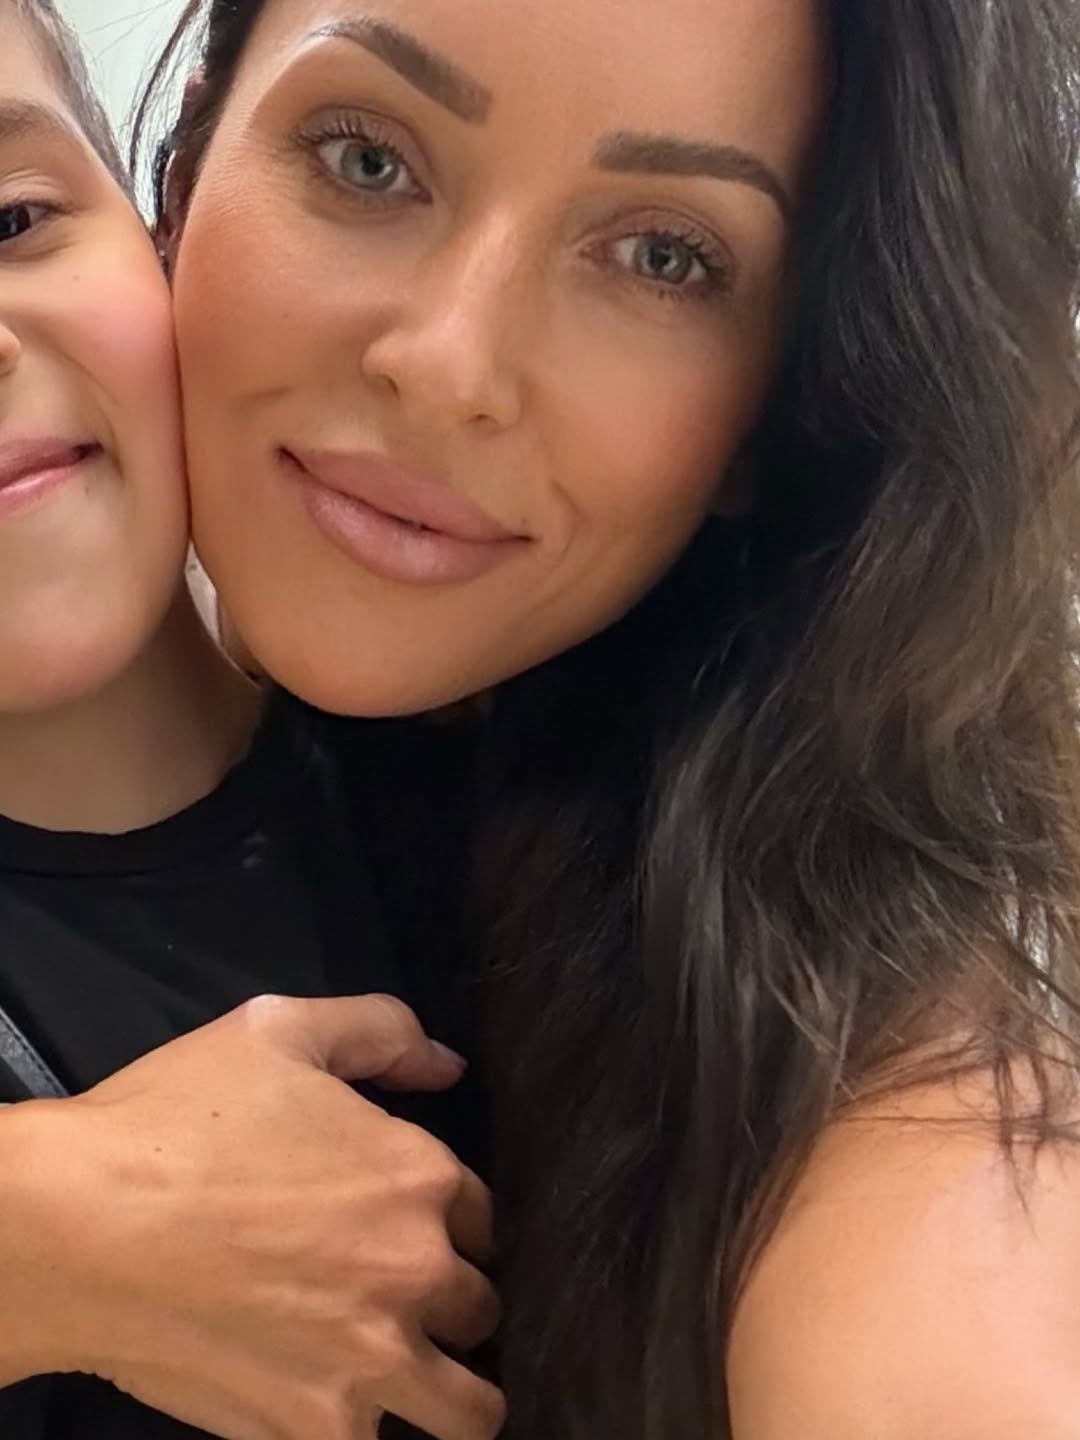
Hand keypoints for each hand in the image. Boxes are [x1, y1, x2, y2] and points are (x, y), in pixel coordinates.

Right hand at [8, 995, 503, 1439]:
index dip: (449, 1222)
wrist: (73, 1227)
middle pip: (480, 1309)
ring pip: (470, 1409)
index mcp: (417, 1176)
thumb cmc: (173, 1119)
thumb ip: (381, 1032)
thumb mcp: (279, 1029)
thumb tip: (447, 1066)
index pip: (483, 1218)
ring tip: (410, 1379)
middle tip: (393, 1300)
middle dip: (448, 1303)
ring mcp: (370, 1363)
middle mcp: (414, 1273)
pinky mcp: (314, 1431)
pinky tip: (338, 1406)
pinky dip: (371, 1432)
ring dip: (450, 1390)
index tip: (411, 1230)